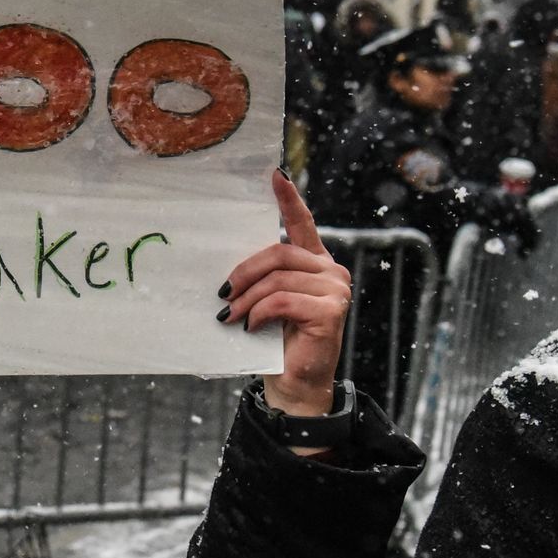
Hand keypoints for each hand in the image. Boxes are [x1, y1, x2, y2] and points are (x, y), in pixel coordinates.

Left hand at [220, 170, 351, 430]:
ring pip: (278, 278)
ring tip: (231, 315)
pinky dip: (260, 312)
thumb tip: (229, 265)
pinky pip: (283, 300)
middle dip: (244, 271)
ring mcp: (335, 290)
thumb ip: (262, 277)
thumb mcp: (266, 300)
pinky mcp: (331, 311)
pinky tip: (251, 326)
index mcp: (313, 263)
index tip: (274, 175)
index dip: (288, 199)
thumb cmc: (275, 339)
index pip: (302, 223)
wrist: (294, 382)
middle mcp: (330, 271)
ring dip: (247, 298)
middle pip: (279, 252)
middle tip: (222, 294)